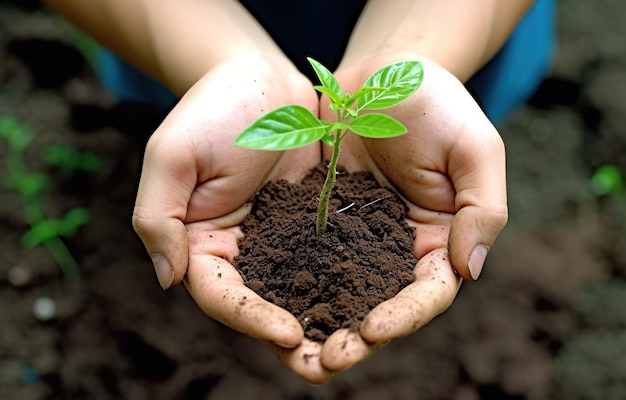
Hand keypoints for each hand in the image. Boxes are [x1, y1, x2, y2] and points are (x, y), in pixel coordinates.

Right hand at [131, 56, 334, 382]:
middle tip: (327, 365)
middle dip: (293, 339)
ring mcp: (280, 240)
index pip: (221, 295)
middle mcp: (243, 251)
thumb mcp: (172, 154)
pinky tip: (377, 301)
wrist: (261, 78)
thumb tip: (167, 279)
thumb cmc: (211, 108)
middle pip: (264, 306)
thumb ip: (160, 217)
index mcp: (204, 242)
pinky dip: (351, 284)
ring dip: (327, 323)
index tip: (288, 334)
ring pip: (302, 292)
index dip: (251, 319)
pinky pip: (332, 260)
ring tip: (359, 347)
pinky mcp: (313, 224)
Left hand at [316, 55, 507, 370]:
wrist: (382, 74)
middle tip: (327, 361)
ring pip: (339, 291)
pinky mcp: (323, 221)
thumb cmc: (438, 103)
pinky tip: (271, 304)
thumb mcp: (475, 147)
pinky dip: (292, 286)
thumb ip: (482, 208)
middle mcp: (398, 247)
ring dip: (319, 324)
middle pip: (380, 304)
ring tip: (295, 351)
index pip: (429, 291)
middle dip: (356, 336)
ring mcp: (358, 238)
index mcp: (440, 238)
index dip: (407, 315)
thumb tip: (472, 269)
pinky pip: (305, 258)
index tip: (376, 328)